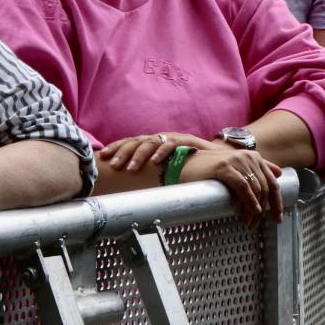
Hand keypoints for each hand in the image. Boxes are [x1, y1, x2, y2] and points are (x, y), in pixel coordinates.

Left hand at [100, 132, 216, 173]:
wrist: (220, 159)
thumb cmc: (192, 166)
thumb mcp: (168, 168)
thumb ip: (152, 173)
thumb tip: (128, 187)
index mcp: (155, 143)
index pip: (132, 141)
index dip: (117, 147)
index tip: (104, 156)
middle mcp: (163, 138)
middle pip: (138, 140)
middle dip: (124, 151)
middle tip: (114, 165)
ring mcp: (176, 138)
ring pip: (153, 141)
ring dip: (140, 154)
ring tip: (131, 168)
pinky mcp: (189, 141)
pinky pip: (173, 144)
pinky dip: (163, 151)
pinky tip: (155, 161)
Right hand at [178, 147, 285, 225]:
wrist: (188, 164)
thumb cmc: (213, 170)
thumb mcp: (238, 168)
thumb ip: (257, 168)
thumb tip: (279, 173)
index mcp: (255, 158)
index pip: (272, 183)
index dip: (277, 202)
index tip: (277, 219)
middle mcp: (249, 157)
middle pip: (265, 188)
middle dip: (265, 210)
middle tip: (256, 225)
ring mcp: (237, 161)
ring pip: (255, 189)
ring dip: (254, 210)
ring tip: (249, 223)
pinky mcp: (225, 167)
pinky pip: (243, 186)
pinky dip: (249, 200)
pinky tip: (250, 211)